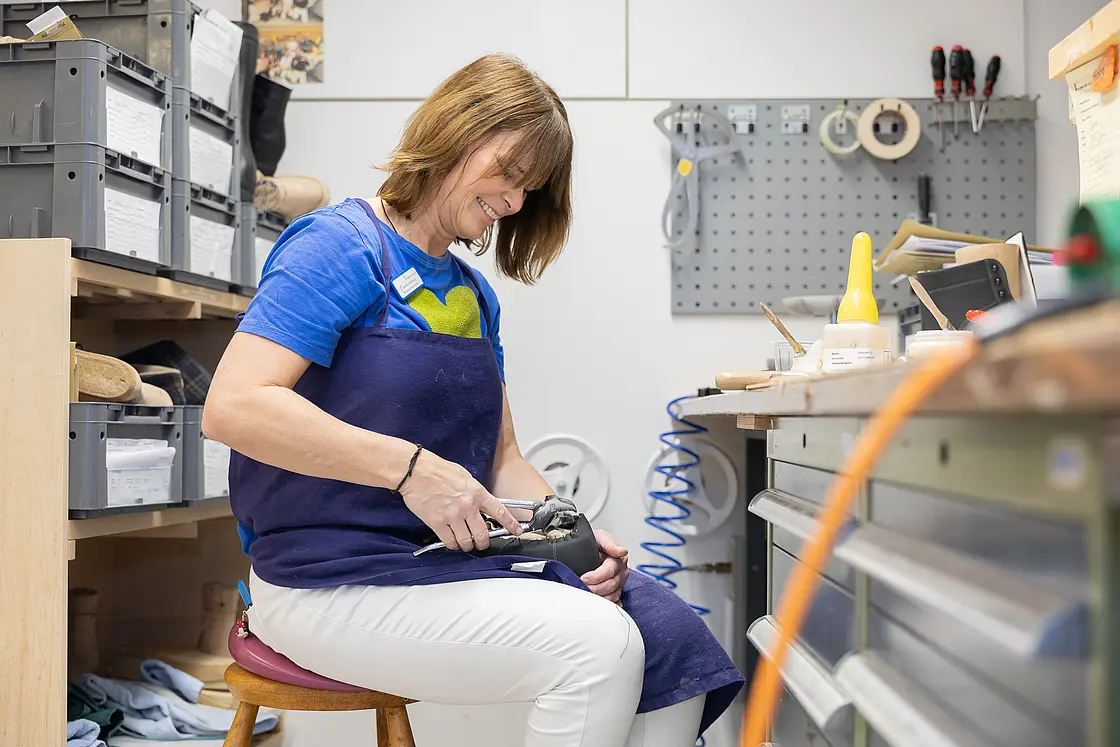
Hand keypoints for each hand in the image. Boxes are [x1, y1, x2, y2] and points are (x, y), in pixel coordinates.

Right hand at [399, 449, 520, 551]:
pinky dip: (452, 545)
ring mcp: (453, 516)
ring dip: (467, 546)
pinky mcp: (438, 522)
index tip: (516, 531)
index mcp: (477, 492)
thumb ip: (475, 491)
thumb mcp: (464, 476)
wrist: (415, 471)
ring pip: (466, 542)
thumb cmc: (437, 470)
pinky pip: (449, 541)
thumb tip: (480, 503)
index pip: (500, 511)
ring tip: (464, 543)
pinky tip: (451, 542)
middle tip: (481, 543)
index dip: (511, 524)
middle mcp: (468, 506)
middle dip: (483, 542)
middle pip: (482, 534)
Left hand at [581, 529, 628, 604]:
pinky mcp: (615, 592)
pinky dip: (606, 605)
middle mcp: (621, 572)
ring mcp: (619, 584)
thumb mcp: (600, 537)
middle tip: (580, 588)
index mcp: (619, 559)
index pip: (609, 571)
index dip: (595, 576)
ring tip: (585, 596)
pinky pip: (613, 602)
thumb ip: (610, 544)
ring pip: (612, 596)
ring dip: (599, 598)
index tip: (582, 578)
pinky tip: (598, 606)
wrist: (589, 548)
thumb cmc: (595, 543)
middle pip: (611, 585)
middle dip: (594, 588)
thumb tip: (622, 551)